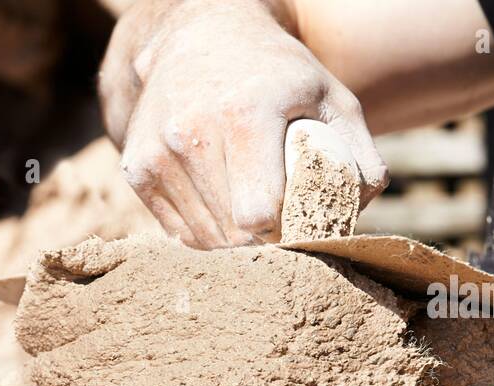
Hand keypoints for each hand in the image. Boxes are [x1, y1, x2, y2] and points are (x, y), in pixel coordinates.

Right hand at [100, 0, 386, 247]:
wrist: (199, 36)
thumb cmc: (277, 74)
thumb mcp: (329, 96)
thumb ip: (357, 155)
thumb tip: (357, 212)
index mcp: (244, 114)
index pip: (258, 213)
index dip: (284, 231)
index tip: (298, 223)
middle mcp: (191, 132)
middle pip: (231, 234)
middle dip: (262, 241)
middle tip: (280, 222)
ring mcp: (158, 152)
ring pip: (203, 239)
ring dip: (233, 240)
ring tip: (252, 213)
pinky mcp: (136, 167)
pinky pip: (178, 232)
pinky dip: (204, 232)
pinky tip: (222, 205)